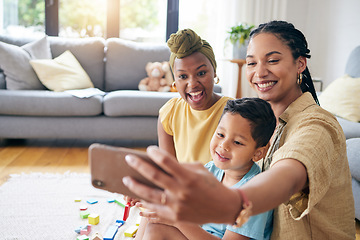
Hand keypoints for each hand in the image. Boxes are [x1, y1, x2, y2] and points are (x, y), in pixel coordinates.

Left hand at [122, 146, 240, 224]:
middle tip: (128, 159)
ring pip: (150, 195)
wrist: (224, 207)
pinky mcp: (176, 217)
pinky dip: (145, 203)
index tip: (148, 148)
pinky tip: (137, 197)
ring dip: (135, 186)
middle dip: (138, 166)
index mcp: (188, 176)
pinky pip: (155, 210)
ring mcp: (177, 206)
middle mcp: (181, 191)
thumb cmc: (211, 184)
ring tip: (126, 179)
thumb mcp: (199, 170)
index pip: (166, 161)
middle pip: (154, 176)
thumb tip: (159, 163)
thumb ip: (180, 166)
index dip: (154, 153)